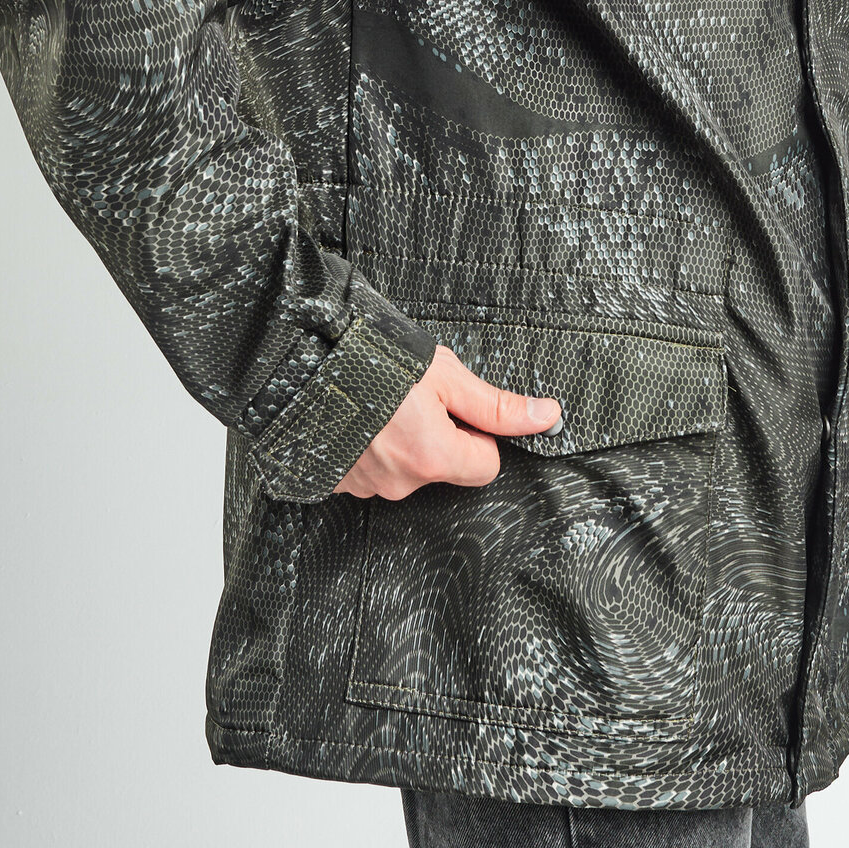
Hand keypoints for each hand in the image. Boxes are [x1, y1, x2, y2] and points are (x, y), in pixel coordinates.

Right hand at [331, 344, 561, 499]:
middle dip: (439, 435)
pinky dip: (372, 447)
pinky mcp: (340, 482)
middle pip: (446, 466)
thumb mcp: (446, 374)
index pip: (486, 465)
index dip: (479, 434)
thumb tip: (546, 416)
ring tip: (382, 403)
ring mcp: (367, 485)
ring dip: (403, 440)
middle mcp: (401, 481)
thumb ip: (497, 405)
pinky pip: (373, 470)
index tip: (456, 408)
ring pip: (408, 468)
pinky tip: (362, 418)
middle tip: (414, 398)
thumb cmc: (371, 361)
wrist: (302, 362)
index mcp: (433, 457)